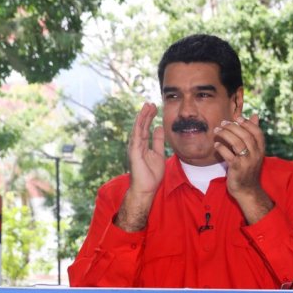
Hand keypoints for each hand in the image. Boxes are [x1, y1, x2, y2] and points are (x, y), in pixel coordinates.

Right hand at [115, 103, 164, 231]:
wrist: (145, 188)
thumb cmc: (151, 175)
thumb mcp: (158, 154)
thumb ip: (158, 141)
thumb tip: (159, 128)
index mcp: (142, 145)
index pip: (145, 128)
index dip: (149, 118)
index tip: (154, 108)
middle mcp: (136, 144)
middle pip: (140, 126)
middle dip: (145, 114)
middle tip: (150, 103)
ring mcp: (134, 148)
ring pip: (137, 129)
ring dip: (142, 117)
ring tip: (146, 106)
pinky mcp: (134, 152)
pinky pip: (136, 137)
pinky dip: (138, 127)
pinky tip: (142, 119)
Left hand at [213, 114, 272, 223]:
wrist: (247, 190)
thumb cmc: (248, 168)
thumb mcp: (253, 151)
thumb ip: (253, 134)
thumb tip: (255, 115)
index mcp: (261, 149)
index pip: (257, 132)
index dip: (247, 123)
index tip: (237, 118)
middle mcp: (256, 155)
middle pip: (246, 136)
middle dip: (233, 127)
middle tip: (222, 123)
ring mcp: (247, 162)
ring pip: (237, 143)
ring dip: (225, 134)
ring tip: (216, 131)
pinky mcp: (237, 169)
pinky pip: (228, 155)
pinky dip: (221, 148)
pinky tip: (216, 145)